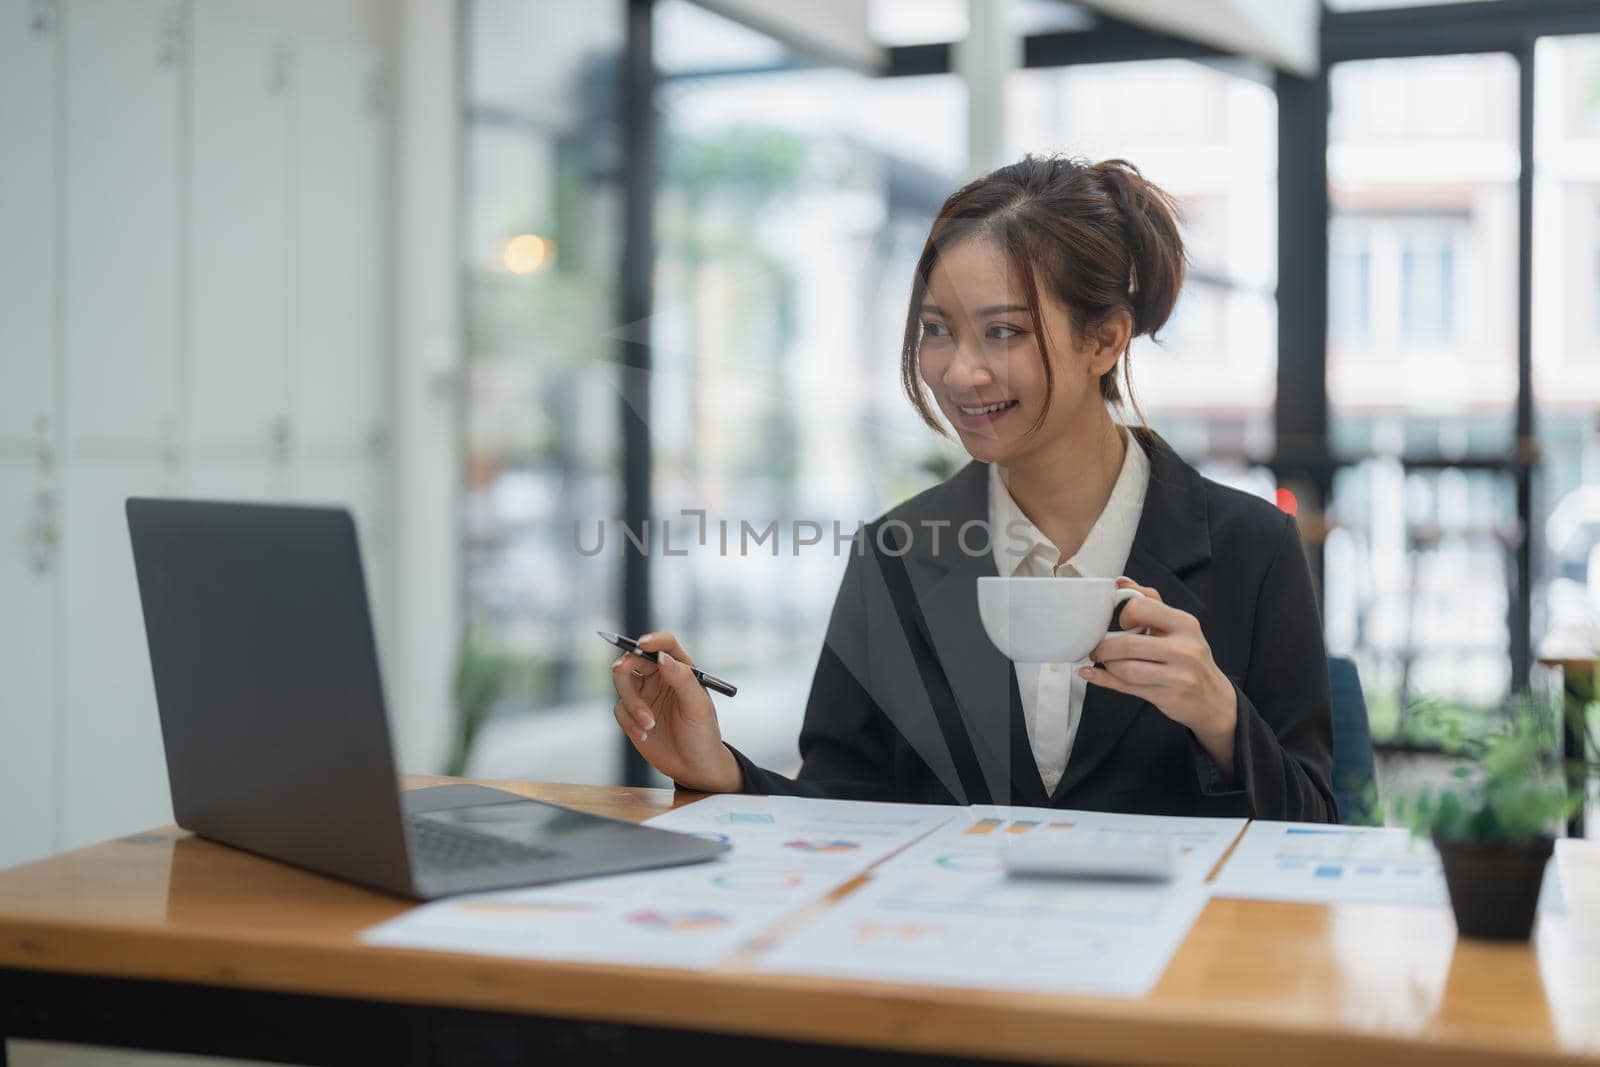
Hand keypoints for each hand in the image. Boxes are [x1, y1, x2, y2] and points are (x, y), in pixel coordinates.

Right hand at [611, 631, 741, 792]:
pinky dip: (629, 721)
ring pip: (622, 682)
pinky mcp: (631, 714)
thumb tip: (661, 657)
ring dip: (632, 702)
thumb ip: (682, 679)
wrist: (694, 767)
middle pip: (634, 659)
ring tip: (649, 724)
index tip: (642, 644)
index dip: (652, 640)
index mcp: (680, 669)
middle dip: (626, 665)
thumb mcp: (698, 707)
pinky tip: (645, 735)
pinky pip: (620, 708)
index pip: (664, 645)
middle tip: (622, 671)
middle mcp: (660, 677)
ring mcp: (644, 695)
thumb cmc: (703, 734)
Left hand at [1078, 578, 1238, 775]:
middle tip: (1098, 648)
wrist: (1214, 699)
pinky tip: (1089, 674)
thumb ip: (1151, 602)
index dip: (1125, 616)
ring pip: (1126, 669)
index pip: (1142, 608)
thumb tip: (1120, 582)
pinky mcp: (1167, 697)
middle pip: (1129, 644)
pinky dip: (1102, 680)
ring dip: (1107, 665)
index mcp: (1184, 624)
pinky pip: (1126, 687)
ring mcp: (1178, 676)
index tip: (1123, 625)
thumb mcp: (1178, 627)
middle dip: (1105, 647)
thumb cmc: (1189, 656)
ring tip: (1105, 662)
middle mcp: (1184, 649)